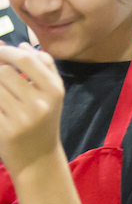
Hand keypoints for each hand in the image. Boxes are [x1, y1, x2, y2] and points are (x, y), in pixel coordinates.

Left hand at [0, 45, 64, 175]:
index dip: (6, 51)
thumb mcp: (52, 95)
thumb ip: (43, 67)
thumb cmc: (43, 121)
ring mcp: (22, 118)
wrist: (38, 158)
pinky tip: (1, 107)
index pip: (26, 59)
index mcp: (55, 91)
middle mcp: (41, 104)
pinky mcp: (6, 130)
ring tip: (2, 94)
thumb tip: (22, 44)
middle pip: (4, 72)